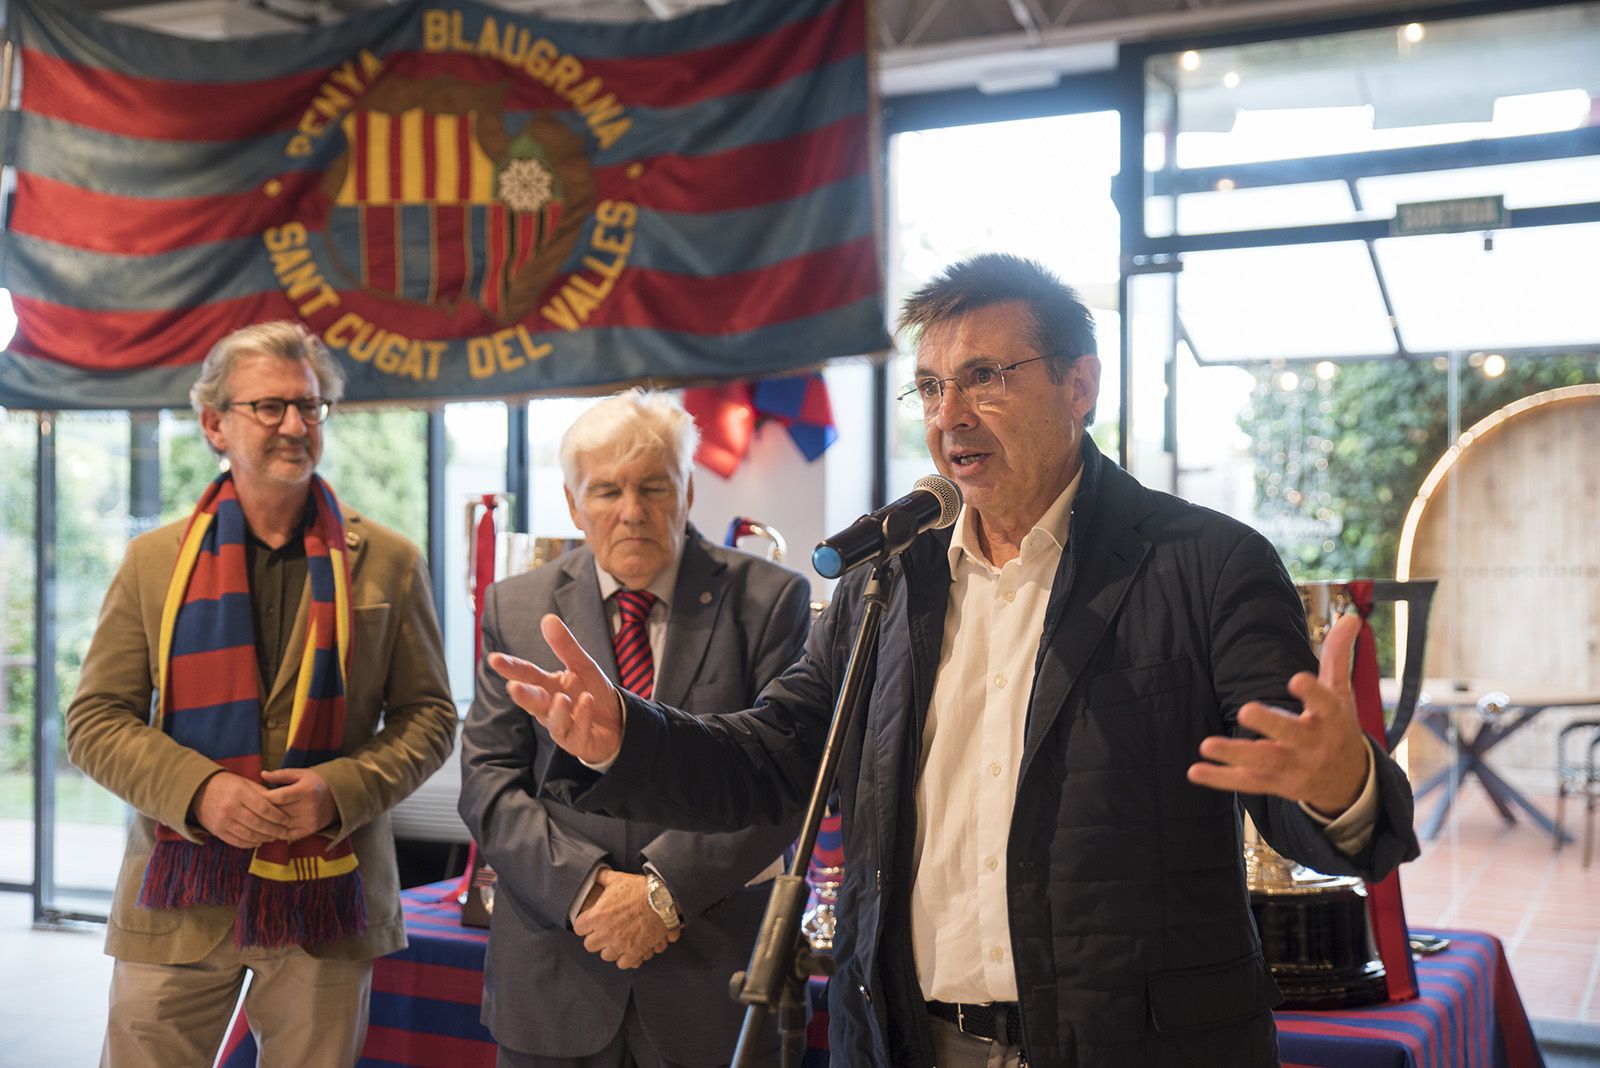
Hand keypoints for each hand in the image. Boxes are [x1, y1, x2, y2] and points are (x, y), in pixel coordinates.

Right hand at [190, 771, 292, 848]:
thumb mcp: (245, 782)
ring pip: (249, 835)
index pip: (264, 808)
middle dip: (275, 830)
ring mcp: (223, 821)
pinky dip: (250, 844)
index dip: (278, 816)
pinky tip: (259, 841)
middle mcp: (230, 808)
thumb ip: (262, 793)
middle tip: (284, 832)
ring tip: (273, 837)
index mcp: (240, 793)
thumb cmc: (228, 785)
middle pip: (258, 824)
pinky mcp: (217, 831)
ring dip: (264, 838)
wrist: (199, 791)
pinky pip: (237, 841)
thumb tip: (281, 804)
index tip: (287, 820)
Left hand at [259, 766, 336, 839]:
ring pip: (280, 825)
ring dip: (266, 823)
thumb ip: (281, 774)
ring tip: (255, 818)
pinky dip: (275, 831)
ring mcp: (309, 820)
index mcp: (306, 790)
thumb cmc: (315, 783)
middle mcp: (309, 807)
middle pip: (278, 812)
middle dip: (261, 811)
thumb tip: (262, 774)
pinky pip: (287, 834)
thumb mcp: (301, 774)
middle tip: (249, 808)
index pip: (278, 797)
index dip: (263, 798)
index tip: (252, 797)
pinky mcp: (309, 830)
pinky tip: (268, 827)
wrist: (336, 798)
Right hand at [489, 614, 623, 765]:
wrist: (618, 722)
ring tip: (561, 698)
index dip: (511, 668)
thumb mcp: (582, 666)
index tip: (494, 659)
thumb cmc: (593, 694)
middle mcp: (550, 707)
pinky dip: (581, 716)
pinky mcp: (576, 742)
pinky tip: (586, 702)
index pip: (526, 675)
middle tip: (514, 687)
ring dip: (556, 710)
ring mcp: (561, 726)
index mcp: (548, 686)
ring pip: (552, 721)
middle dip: (523, 695)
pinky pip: (576, 731)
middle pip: (533, 701)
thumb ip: (565, 646)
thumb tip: (548, 618)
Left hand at [572, 869, 678, 969]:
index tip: (590, 922)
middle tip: (605, 932)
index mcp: (597, 916)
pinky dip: (627, 958)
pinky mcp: (634, 952)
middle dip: (596, 939)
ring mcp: (620, 945)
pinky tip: (630, 949)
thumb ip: (602, 878)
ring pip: (606, 955)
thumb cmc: (640, 889)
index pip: (579, 928)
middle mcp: (606, 933)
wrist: (662, 900)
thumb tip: (596, 874)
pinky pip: (624, 963)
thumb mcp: (617, 879)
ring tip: (618, 940)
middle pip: (590, 945)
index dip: (585, 924)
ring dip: (611, 948)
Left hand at [1187, 613, 1371, 816]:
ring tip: (1207, 745)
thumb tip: (1350, 616)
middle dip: (1271, 724)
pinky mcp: (1276, 784)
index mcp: (1331, 718)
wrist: (1349, 783)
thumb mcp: (1342, 693)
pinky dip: (1221, 779)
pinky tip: (1194, 771)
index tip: (1296, 678)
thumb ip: (1338, 656)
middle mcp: (1314, 744)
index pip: (1326, 704)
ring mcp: (1295, 767)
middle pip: (1292, 735)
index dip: (1312, 693)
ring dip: (1235, 754)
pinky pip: (1247, 783)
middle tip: (1245, 710)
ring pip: (1265, 763)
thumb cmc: (1338, 727)